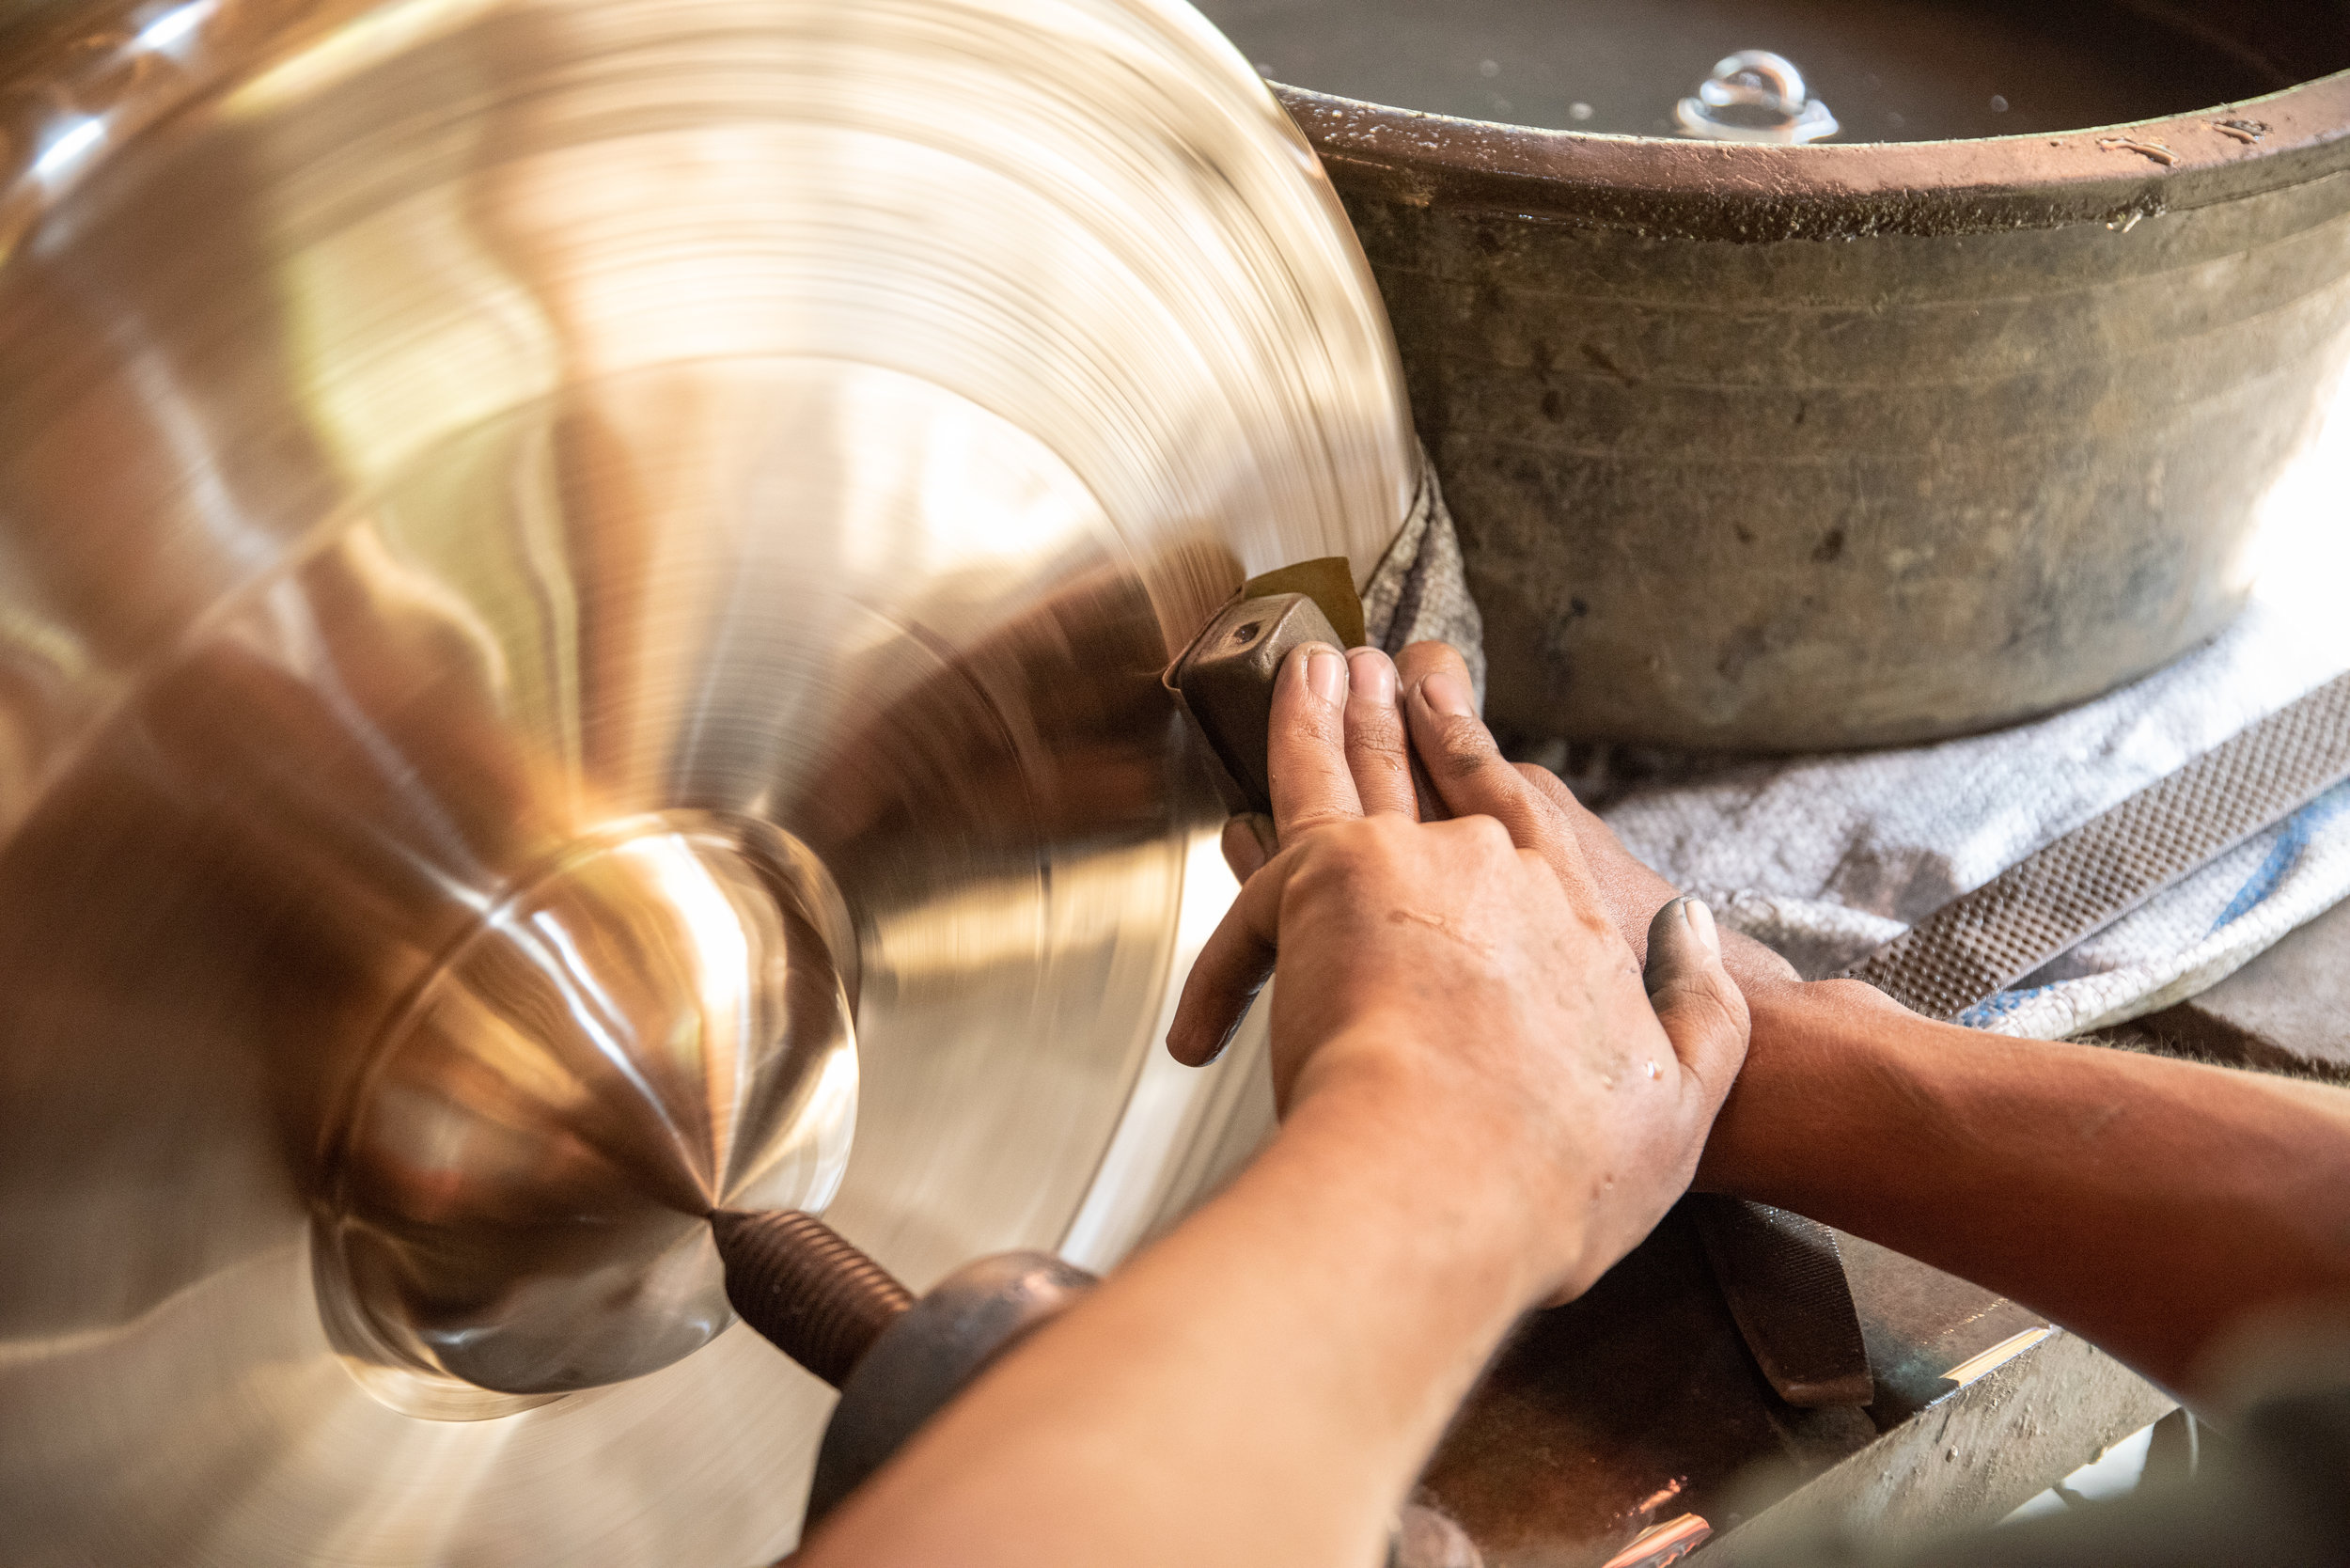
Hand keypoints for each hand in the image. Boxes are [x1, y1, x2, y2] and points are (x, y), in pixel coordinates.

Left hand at [1167, 641, 1750, 1302]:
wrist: (1456, 1177)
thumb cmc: (1552, 1172)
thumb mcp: (1681, 1098)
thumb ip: (1699, 1007)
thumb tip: (1684, 929)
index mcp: (1577, 921)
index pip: (1527, 821)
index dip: (1487, 764)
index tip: (1465, 725)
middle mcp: (1503, 873)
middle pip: (1442, 773)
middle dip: (1404, 718)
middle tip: (1373, 669)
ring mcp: (1417, 863)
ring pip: (1363, 766)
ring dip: (1333, 711)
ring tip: (1310, 670)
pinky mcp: (1331, 873)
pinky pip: (1289, 803)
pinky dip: (1269, 771)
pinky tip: (1235, 794)